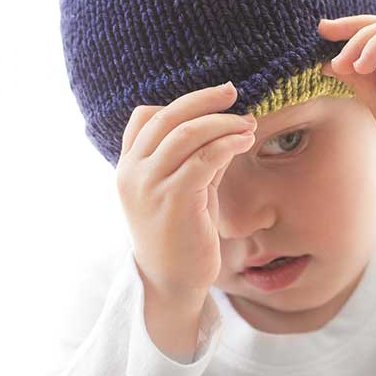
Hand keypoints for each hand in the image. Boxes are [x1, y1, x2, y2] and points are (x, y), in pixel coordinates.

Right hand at [116, 83, 256, 297]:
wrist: (171, 282)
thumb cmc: (180, 236)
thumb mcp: (185, 190)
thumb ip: (196, 160)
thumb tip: (225, 129)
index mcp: (128, 167)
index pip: (145, 117)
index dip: (180, 102)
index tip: (214, 100)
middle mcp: (133, 172)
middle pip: (167, 117)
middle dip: (204, 100)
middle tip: (233, 93)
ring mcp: (151, 186)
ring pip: (187, 133)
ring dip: (221, 122)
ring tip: (247, 123)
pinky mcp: (175, 200)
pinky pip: (204, 158)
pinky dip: (227, 143)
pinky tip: (245, 142)